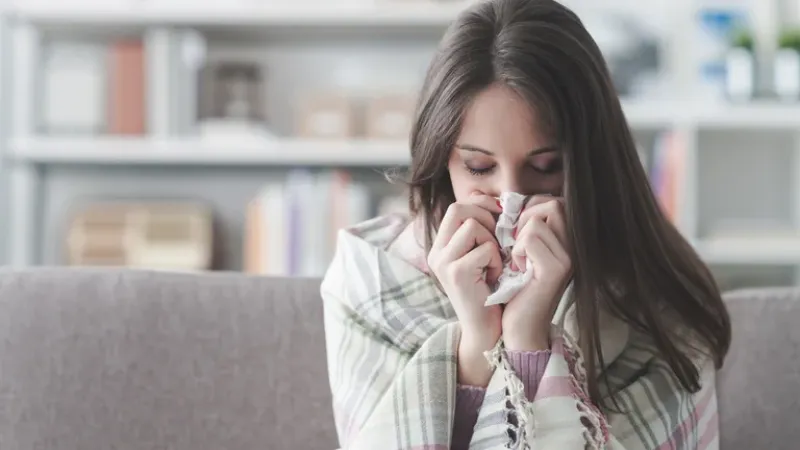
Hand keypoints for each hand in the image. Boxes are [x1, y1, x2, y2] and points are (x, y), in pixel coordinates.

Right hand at [427, 193, 502, 385]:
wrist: (486, 331)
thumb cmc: (491, 292)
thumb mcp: (482, 256)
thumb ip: (482, 231)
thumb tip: (494, 199)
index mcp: (441, 246)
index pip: (457, 206)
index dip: (482, 206)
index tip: (500, 218)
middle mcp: (436, 252)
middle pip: (460, 208)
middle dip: (487, 218)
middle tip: (498, 240)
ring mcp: (443, 262)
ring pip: (473, 225)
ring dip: (493, 241)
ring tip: (495, 263)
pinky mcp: (456, 273)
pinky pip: (485, 248)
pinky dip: (497, 261)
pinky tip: (495, 278)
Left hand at [502, 195, 571, 350]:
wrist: (519, 328)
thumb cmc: (515, 290)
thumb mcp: (522, 253)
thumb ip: (525, 228)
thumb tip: (511, 201)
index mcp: (567, 242)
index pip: (554, 202)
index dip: (530, 209)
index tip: (517, 233)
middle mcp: (574, 248)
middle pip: (552, 204)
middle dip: (525, 218)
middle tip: (516, 244)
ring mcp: (568, 258)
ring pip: (536, 221)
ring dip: (518, 239)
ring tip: (518, 261)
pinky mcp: (556, 269)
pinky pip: (530, 238)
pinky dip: (516, 252)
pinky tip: (518, 270)